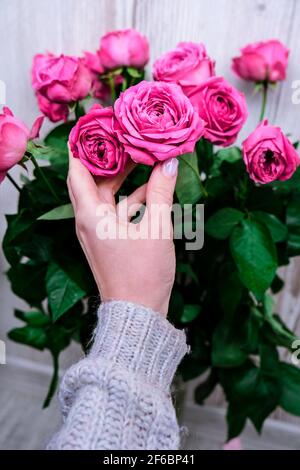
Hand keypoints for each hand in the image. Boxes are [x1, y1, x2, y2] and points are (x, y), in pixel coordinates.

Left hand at [67, 149, 177, 315]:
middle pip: (92, 179)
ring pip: (106, 195)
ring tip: (144, 157)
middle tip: (129, 138)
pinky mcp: (109, 240)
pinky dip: (131, 198)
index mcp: (90, 215)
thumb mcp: (157, 228)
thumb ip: (161, 192)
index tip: (102, 128)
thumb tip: (169, 163)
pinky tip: (153, 188)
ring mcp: (97, 231)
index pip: (77, 170)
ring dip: (124, 178)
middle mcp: (87, 221)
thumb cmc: (143, 273)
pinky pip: (116, 211)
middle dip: (110, 159)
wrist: (139, 313)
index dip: (87, 147)